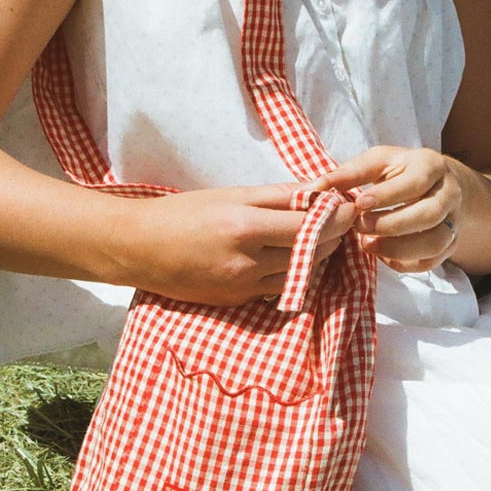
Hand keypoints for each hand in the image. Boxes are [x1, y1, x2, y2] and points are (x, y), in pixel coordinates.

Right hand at [107, 183, 357, 303]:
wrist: (141, 250)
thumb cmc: (183, 214)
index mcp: (245, 227)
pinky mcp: (240, 301)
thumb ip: (276, 195)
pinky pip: (282, 288)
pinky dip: (296, 273)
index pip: (309, 226)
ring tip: (321, 238)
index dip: (337, 217)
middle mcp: (248, 262)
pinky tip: (295, 258)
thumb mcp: (229, 195)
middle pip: (311, 253)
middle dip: (333, 237)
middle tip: (341, 221)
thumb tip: (317, 189)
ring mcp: (244, 286)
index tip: (348, 207)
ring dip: (318, 257)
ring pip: (301, 275)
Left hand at [313, 146, 461, 272]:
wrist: (436, 186)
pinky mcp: (449, 245)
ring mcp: (453, 221)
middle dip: (391, 225)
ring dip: (398, 248)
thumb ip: (347, 174)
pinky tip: (382, 256)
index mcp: (431, 165)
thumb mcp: (376, 163)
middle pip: (428, 215)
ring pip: (434, 242)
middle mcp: (449, 193)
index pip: (415, 182)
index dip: (387, 196)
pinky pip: (431, 262)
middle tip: (360, 227)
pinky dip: (405, 263)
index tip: (359, 204)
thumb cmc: (398, 172)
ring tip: (367, 245)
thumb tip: (312, 190)